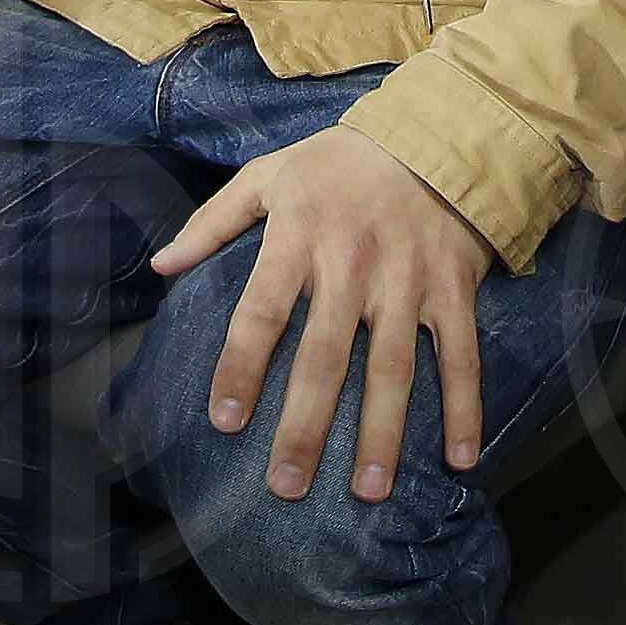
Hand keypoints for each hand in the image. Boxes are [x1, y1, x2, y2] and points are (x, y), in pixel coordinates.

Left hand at [156, 124, 494, 504]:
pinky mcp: (454, 288)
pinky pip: (460, 356)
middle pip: (324, 357)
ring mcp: (408, 280)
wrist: (439, 133)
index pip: (261, 312)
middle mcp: (353, 264)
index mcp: (300, 236)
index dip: (241, 367)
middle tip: (286, 486)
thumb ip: (214, 221)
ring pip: (392, 369)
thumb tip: (161, 265)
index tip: (225, 422)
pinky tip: (460, 459)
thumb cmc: (342, 161)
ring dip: (381, 433)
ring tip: (366, 491)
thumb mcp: (270, 174)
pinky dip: (464, 408)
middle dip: (305, 426)